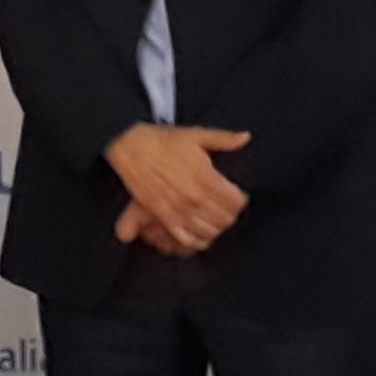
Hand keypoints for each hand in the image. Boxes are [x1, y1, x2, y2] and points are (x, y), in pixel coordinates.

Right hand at [105, 124, 250, 256]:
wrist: (131, 148)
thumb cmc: (162, 141)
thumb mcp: (196, 135)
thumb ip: (224, 138)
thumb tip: (245, 137)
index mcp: (205, 177)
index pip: (235, 202)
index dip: (241, 200)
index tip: (239, 196)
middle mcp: (194, 197)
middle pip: (225, 219)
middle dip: (231, 215)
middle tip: (229, 208)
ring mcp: (178, 209)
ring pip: (209, 231)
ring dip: (217, 228)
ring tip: (217, 220)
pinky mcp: (164, 217)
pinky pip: (186, 238)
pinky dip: (197, 241)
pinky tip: (201, 235)